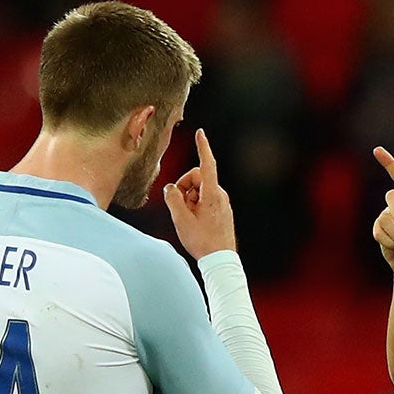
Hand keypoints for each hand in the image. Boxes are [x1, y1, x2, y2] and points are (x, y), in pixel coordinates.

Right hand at [162, 129, 236, 258]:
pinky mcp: (221, 210)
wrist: (220, 260)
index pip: (206, 165)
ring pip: (199, 190)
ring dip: (188, 198)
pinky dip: (195, 205)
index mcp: (212, 194)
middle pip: (196, 178)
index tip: (200, 133)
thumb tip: (171, 188)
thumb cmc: (203, 241)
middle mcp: (220, 195)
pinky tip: (194, 221)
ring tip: (188, 218)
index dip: (202, 147)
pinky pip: (204, 200)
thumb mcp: (181, 219)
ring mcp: (222, 203)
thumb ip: (173, 199)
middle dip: (184, 187)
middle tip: (180, 207)